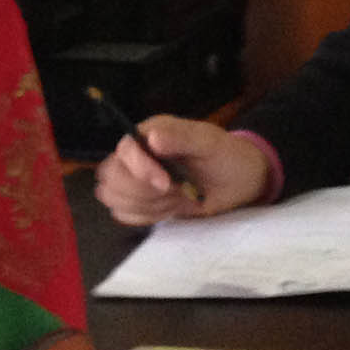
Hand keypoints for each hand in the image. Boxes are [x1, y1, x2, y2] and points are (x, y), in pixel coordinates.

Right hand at [92, 115, 270, 225]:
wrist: (238, 181)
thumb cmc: (226, 155)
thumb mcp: (210, 143)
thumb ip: (182, 138)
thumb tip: (153, 138)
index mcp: (149, 133)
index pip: (124, 150)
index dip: (140, 169)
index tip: (167, 183)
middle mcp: (136, 155)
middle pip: (111, 176)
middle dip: (143, 191)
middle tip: (176, 190)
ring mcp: (135, 178)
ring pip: (113, 197)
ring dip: (148, 204)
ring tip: (177, 196)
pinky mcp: (140, 200)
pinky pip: (124, 214)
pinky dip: (147, 216)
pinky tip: (170, 207)